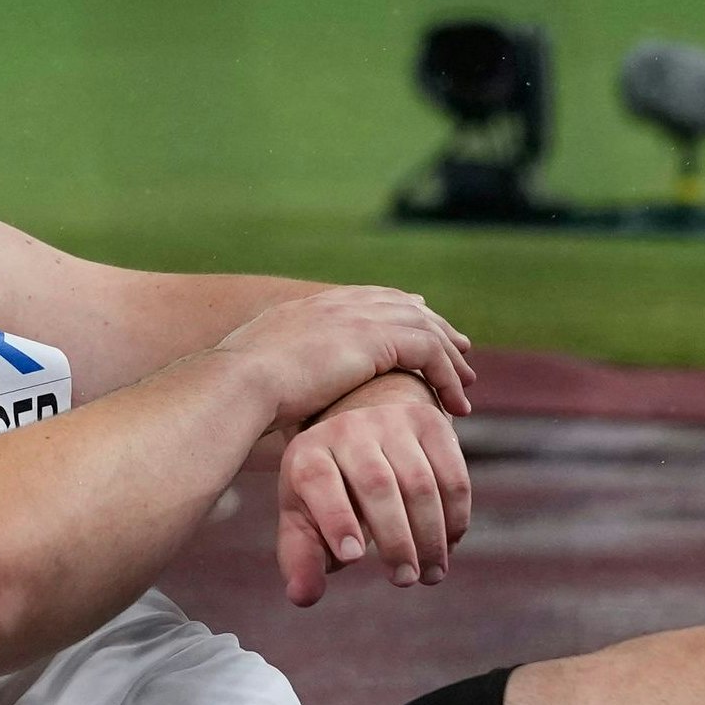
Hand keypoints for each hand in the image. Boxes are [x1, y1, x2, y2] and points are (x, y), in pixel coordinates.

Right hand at [215, 286, 475, 431]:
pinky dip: (448, 376)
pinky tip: (457, 404)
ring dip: (449, 356)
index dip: (400, 313)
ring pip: (424, 327)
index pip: (369, 300)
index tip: (421, 328)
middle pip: (404, 307)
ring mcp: (358, 316)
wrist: (238, 384)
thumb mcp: (259, 376)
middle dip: (436, 327)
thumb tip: (277, 400)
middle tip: (460, 350)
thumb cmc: (238, 395)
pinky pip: (430, 351)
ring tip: (466, 385)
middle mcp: (338, 304)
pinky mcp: (377, 338)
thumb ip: (280, 376)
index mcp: (310, 307)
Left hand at [275, 377, 471, 606]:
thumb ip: (303, 559)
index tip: (354, 558)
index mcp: (308, 453)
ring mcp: (391, 420)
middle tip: (405, 580)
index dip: (336, 519)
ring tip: (431, 574)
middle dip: (395, 538)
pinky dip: (455, 516)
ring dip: (431, 534)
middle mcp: (347, 428)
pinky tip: (449, 546)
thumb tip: (303, 597)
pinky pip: (453, 474)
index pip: (320, 481)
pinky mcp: (429, 422)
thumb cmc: (327, 493)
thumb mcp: (305, 522)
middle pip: (377, 484)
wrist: (360, 433)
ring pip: (420, 482)